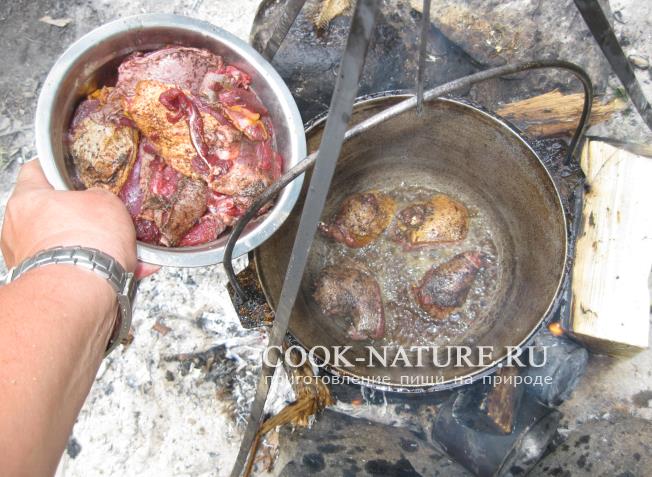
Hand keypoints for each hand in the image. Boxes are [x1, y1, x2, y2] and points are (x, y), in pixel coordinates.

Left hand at [1, 160, 136, 272]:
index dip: (55, 169)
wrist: (82, 291)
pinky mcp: (40, 285)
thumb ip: (98, 197)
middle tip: (100, 218)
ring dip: (88, 247)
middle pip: (47, 214)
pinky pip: (71, 271)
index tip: (66, 172)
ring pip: (62, 246)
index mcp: (27, 199)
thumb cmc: (86, 242)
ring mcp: (25, 260)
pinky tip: (121, 271)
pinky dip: (93, 270)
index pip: (35, 171)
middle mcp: (17, 229)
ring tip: (120, 251)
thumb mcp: (106, 201)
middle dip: (76, 217)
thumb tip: (100, 202)